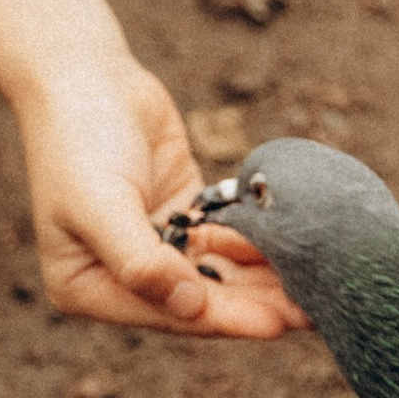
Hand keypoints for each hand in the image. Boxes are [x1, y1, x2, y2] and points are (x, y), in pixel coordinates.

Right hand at [0, 0, 306, 337]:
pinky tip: (300, 246)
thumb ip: (141, 262)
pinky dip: (258, 241)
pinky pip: (226, 236)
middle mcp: (121, 275)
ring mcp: (154, 245)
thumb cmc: (78, 139)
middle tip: (318, 311)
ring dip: (265, 278)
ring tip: (320, 286)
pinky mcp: (180, 214)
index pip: (168, 312)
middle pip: (200, 300)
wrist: (81, 72)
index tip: (276, 324)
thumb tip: (191, 307)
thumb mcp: (100, 204)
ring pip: (219, 270)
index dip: (224, 320)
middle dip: (256, 304)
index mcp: (86, 287)